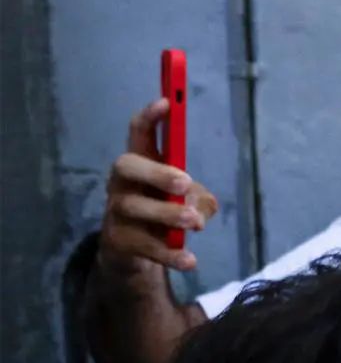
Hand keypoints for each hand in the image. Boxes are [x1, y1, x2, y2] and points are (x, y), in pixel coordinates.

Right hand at [99, 99, 217, 271]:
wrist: (134, 253)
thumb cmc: (163, 211)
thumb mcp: (187, 200)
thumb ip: (198, 198)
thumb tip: (201, 208)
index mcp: (141, 163)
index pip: (139, 133)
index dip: (150, 116)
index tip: (167, 102)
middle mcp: (122, 183)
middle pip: (127, 166)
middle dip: (156, 172)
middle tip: (186, 182)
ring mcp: (116, 212)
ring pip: (136, 208)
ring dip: (168, 215)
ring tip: (196, 223)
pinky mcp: (119, 242)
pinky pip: (144, 247)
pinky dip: (170, 254)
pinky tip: (190, 260)